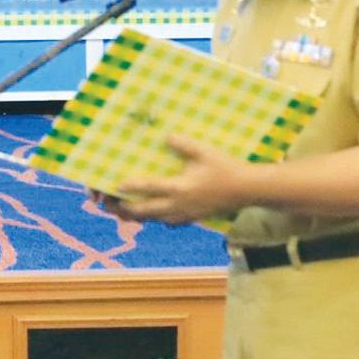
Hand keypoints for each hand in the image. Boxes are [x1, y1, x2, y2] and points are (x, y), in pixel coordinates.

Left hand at [109, 135, 250, 225]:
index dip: (131, 187)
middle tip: (110, 205)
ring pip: (156, 219)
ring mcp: (186, 215)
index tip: (117, 185)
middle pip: (146, 211)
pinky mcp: (194, 218)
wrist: (247, 190)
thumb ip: (183, 144)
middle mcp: (179, 205)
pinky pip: (170, 222)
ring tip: (126, 211)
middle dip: (126, 209)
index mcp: (179, 188)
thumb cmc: (225, 168)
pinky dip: (159, 219)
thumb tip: (165, 136)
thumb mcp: (204, 152)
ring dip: (140, 216)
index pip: (149, 188)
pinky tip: (155, 215)